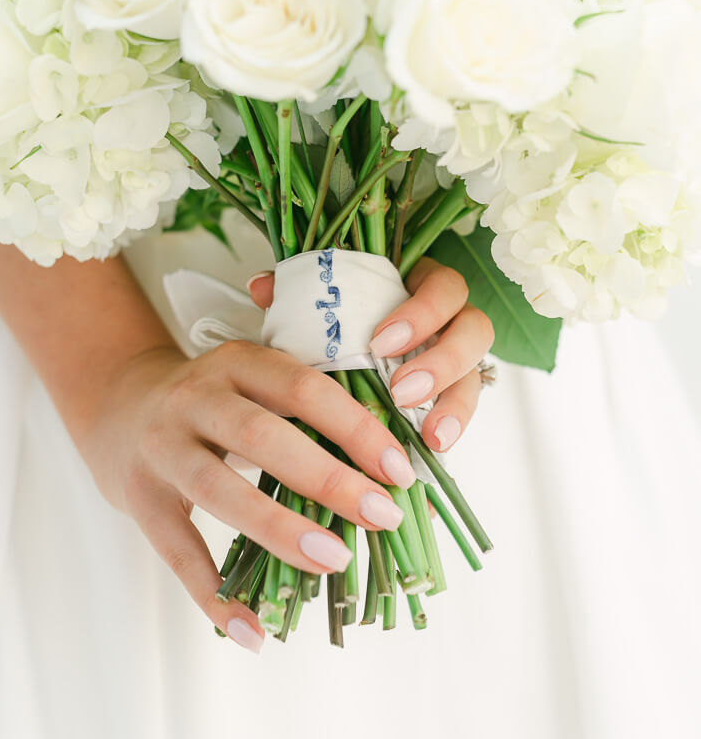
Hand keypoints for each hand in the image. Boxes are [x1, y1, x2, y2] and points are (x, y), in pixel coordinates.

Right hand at [80, 340, 418, 653]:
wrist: (118, 405)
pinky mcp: (140, 498)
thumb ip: (314, 420)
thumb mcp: (256, 387)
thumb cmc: (215, 403)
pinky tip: (253, 632)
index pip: (303, 388)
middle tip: (382, 516)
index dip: (355, 428)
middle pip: (261, 437)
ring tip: (334, 561)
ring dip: (280, 529)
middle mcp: (195, 399)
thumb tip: (401, 484)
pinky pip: (178, 553)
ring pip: (219, 491)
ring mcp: (162, 448)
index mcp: (237, 364)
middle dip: (328, 478)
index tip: (400, 472)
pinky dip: (215, 596)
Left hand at [248, 256, 493, 453]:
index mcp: (423, 284)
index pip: (443, 287)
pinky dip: (450, 432)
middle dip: (442, 362)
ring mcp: (455, 359)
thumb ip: (297, 288)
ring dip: (455, 406)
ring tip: (431, 437)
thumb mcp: (320, 299)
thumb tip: (262, 287)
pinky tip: (432, 454)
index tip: (382, 342)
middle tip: (402, 392)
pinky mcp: (450, 395)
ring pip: (476, 376)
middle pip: (475, 330)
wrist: (343, 346)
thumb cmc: (338, 316)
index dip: (423, 312)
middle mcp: (450, 320)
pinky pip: (462, 413)